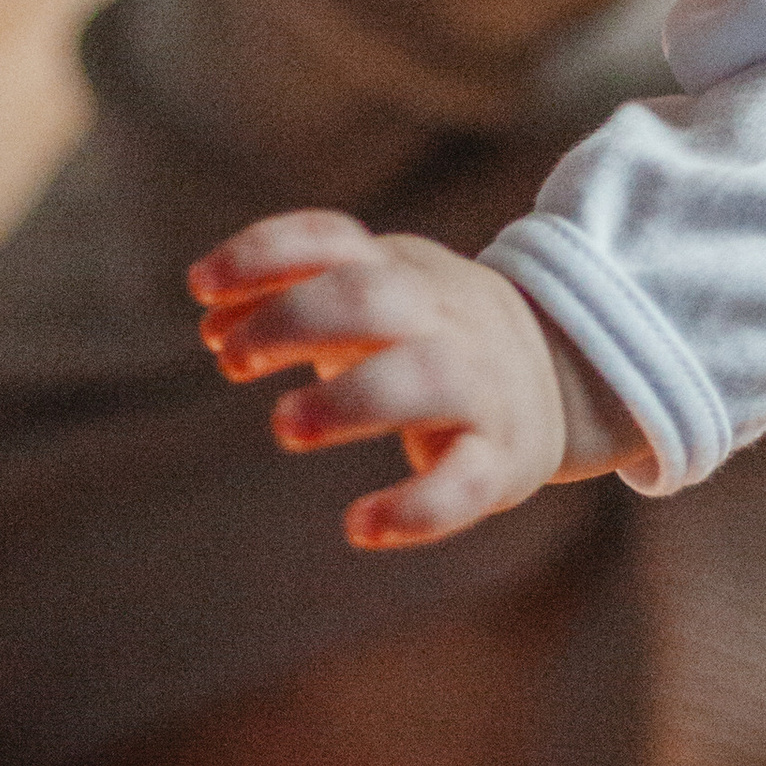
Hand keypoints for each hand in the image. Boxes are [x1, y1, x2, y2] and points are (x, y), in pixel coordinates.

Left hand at [188, 212, 641, 549]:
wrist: (563, 371)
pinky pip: (466, 481)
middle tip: (231, 362)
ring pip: (423, 377)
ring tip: (285, 426)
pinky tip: (361, 527)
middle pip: (368, 297)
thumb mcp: (373, 297)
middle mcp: (443, 317)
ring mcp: (479, 384)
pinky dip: (415, 508)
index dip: (263, 255)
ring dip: (346, 397)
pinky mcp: (502, 458)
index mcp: (402, 271)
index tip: (201, 287)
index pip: (331, 238)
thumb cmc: (429, 334)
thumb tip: (212, 327)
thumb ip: (292, 301)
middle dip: (291, 319)